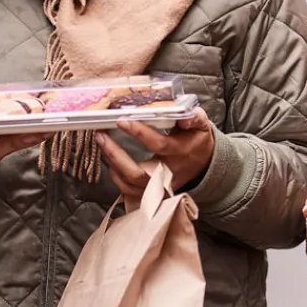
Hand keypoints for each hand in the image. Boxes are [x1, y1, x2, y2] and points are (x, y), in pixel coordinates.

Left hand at [94, 107, 215, 197]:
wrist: (205, 164)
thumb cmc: (198, 141)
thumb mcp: (201, 125)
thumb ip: (194, 117)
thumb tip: (184, 114)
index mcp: (180, 153)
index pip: (158, 145)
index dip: (139, 133)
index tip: (122, 121)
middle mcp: (168, 173)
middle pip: (138, 172)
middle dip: (116, 154)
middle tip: (101, 135)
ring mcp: (159, 186)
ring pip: (131, 183)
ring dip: (112, 164)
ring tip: (102, 143)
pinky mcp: (153, 192)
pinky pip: (130, 191)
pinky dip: (117, 178)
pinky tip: (109, 162)